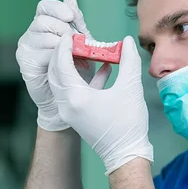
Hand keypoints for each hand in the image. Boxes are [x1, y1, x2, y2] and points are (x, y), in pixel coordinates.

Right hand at [16, 0, 95, 130]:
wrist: (69, 99)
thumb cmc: (76, 72)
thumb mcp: (82, 44)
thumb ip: (77, 23)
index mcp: (46, 26)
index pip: (45, 7)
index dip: (57, 8)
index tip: (70, 17)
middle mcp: (33, 34)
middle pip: (43, 19)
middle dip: (63, 29)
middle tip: (76, 43)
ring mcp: (27, 47)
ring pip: (42, 35)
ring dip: (61, 45)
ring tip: (73, 57)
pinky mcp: (25, 62)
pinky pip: (40, 53)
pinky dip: (54, 58)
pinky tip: (62, 65)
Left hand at [48, 33, 153, 173]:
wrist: (125, 155)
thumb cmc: (128, 124)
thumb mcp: (131, 88)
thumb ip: (129, 61)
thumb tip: (127, 41)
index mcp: (76, 97)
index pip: (61, 63)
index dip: (65, 46)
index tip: (72, 33)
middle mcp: (67, 105)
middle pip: (56, 72)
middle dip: (64, 54)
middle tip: (77, 40)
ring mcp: (69, 112)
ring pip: (62, 82)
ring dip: (71, 66)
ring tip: (87, 53)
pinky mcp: (75, 117)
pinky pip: (71, 92)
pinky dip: (80, 79)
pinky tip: (102, 70)